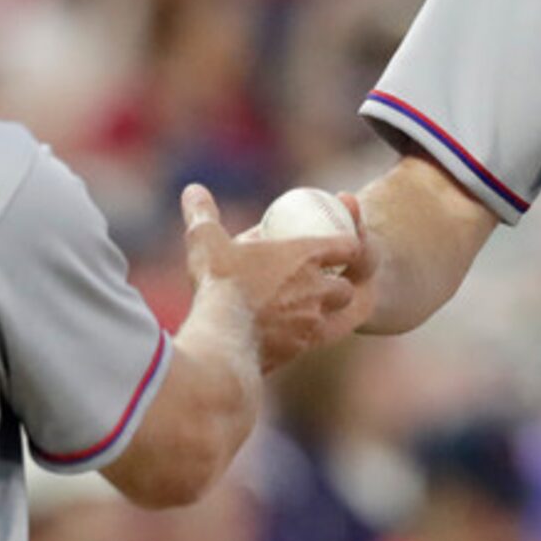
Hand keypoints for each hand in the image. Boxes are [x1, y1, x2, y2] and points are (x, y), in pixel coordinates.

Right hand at [181, 184, 361, 373]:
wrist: (221, 340)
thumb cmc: (219, 284)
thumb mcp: (206, 242)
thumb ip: (202, 214)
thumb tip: (192, 190)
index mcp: (305, 256)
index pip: (348, 246)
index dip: (347, 246)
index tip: (335, 247)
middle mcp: (316, 290)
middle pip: (347, 289)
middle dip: (339, 287)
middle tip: (318, 284)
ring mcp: (311, 324)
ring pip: (334, 319)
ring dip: (324, 314)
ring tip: (302, 312)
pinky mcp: (299, 350)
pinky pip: (311, 342)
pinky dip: (301, 338)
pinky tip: (283, 335)